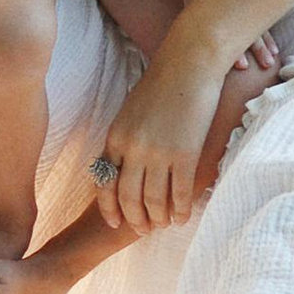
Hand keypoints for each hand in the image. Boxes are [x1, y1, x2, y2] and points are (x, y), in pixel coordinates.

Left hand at [93, 40, 221, 236]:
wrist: (189, 63)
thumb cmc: (162, 83)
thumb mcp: (131, 111)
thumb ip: (126, 138)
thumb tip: (124, 164)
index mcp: (115, 137)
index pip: (104, 184)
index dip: (110, 208)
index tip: (116, 223)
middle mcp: (132, 148)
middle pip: (128, 197)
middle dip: (134, 219)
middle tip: (143, 230)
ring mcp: (158, 153)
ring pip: (154, 201)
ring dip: (159, 219)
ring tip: (165, 225)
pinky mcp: (185, 154)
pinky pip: (180, 193)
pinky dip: (181, 210)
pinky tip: (184, 216)